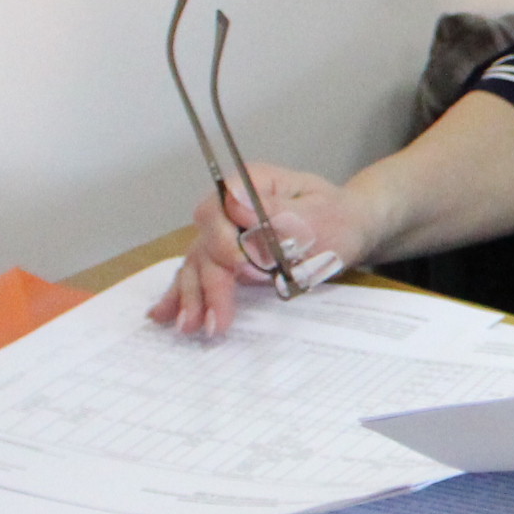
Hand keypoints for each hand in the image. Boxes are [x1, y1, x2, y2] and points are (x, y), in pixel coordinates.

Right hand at [147, 164, 373, 338]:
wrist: (349, 228)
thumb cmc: (339, 218)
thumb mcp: (320, 214)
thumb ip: (279, 212)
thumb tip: (236, 203)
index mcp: (253, 185)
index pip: (221, 210)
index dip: (226, 241)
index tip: (243, 268)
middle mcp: (230, 208)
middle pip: (206, 243)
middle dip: (209, 283)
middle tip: (216, 320)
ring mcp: (224, 234)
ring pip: (198, 264)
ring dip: (192, 297)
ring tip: (189, 328)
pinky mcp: (225, 259)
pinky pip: (199, 275)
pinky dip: (183, 296)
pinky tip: (165, 315)